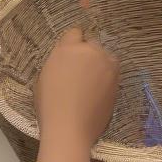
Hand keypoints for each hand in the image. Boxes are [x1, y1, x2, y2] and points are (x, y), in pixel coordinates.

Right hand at [34, 29, 119, 147]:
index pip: (75, 32)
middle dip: (86, 53)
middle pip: (91, 43)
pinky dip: (107, 75)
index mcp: (68, 48)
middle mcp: (90, 50)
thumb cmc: (50, 106)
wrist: (70, 130)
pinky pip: (112, 69)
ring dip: (99, 63)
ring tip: (90, 83)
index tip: (71, 56)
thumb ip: (59, 59)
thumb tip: (68, 57)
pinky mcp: (117, 78)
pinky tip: (98, 90)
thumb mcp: (45, 76)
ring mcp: (106, 63)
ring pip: (104, 55)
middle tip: (79, 72)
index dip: (72, 43)